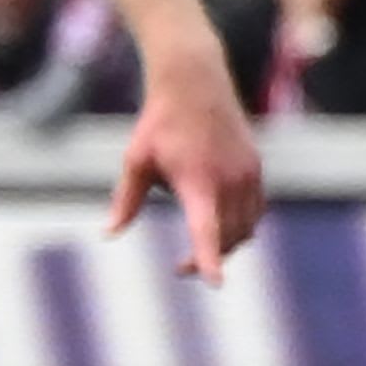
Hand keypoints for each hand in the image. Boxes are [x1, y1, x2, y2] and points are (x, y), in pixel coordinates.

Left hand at [109, 46, 264, 282]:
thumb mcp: (136, 160)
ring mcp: (247, 173)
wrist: (196, 82)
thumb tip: (109, 233)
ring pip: (246, 226)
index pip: (207, 230)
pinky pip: (256, 209)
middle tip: (181, 268)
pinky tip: (222, 223)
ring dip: (229, 244)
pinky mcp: (255, 167)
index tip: (215, 283)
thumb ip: (126, 200)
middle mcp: (230, 179)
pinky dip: (242, 225)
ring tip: (202, 248)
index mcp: (198, 180)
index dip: (210, 259)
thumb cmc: (160, 123)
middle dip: (209, 258)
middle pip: (229, 237)